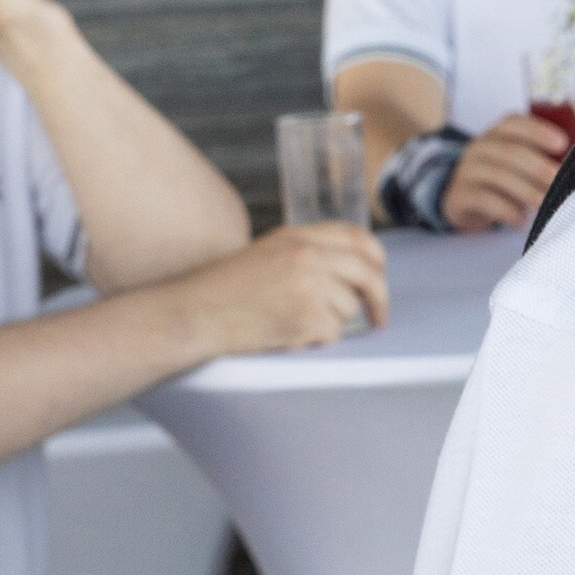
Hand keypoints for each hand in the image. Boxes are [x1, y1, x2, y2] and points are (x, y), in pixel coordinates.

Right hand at [178, 223, 388, 359]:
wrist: (194, 313)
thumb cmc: (226, 290)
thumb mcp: (268, 252)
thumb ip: (309, 252)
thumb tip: (355, 270)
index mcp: (298, 235)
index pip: (358, 238)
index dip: (376, 259)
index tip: (379, 277)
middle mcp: (307, 254)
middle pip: (366, 273)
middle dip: (379, 299)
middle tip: (379, 318)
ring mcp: (309, 284)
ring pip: (350, 307)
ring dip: (332, 322)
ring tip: (295, 322)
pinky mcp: (307, 316)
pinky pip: (333, 332)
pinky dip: (316, 339)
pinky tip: (289, 335)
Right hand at [446, 111, 571, 230]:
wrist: (463, 200)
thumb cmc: (504, 179)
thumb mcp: (518, 164)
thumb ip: (542, 159)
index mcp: (496, 133)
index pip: (514, 123)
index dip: (538, 131)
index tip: (563, 143)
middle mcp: (479, 147)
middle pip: (509, 151)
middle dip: (539, 166)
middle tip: (560, 181)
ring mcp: (467, 171)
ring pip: (498, 176)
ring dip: (527, 191)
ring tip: (546, 204)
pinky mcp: (459, 195)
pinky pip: (484, 200)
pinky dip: (507, 211)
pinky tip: (522, 221)